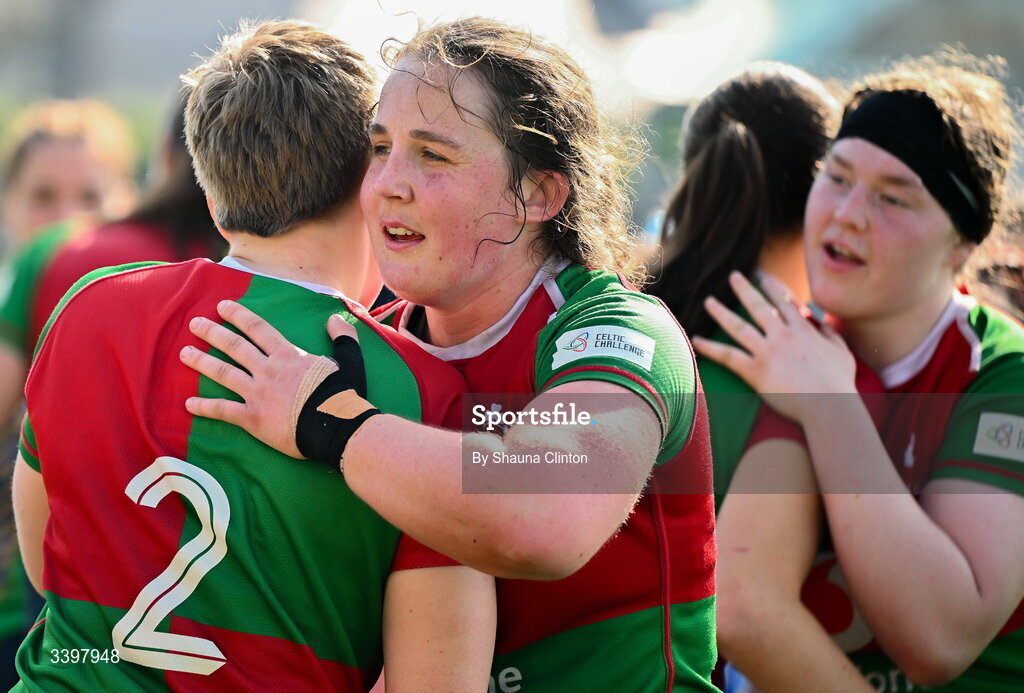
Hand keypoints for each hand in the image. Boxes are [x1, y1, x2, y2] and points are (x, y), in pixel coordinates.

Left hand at [179, 300, 358, 457]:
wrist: (336, 426)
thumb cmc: (343, 395)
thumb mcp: (349, 360)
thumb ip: (343, 337)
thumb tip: (335, 318)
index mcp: (289, 355)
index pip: (259, 330)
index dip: (240, 316)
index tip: (223, 306)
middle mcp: (268, 370)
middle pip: (235, 347)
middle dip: (213, 333)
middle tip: (195, 324)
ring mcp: (258, 393)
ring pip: (224, 373)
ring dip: (202, 362)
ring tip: (184, 353)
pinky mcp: (253, 418)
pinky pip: (224, 410)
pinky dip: (205, 407)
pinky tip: (189, 404)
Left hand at [691, 272, 856, 421]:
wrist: (829, 405)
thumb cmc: (839, 382)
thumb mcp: (841, 352)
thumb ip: (830, 334)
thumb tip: (822, 324)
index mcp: (803, 329)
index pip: (784, 300)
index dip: (772, 286)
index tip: (762, 275)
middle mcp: (782, 335)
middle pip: (758, 306)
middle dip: (745, 289)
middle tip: (734, 276)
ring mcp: (767, 352)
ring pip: (738, 326)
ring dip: (721, 312)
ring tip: (708, 301)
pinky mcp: (755, 371)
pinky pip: (727, 356)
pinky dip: (710, 348)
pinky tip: (696, 339)